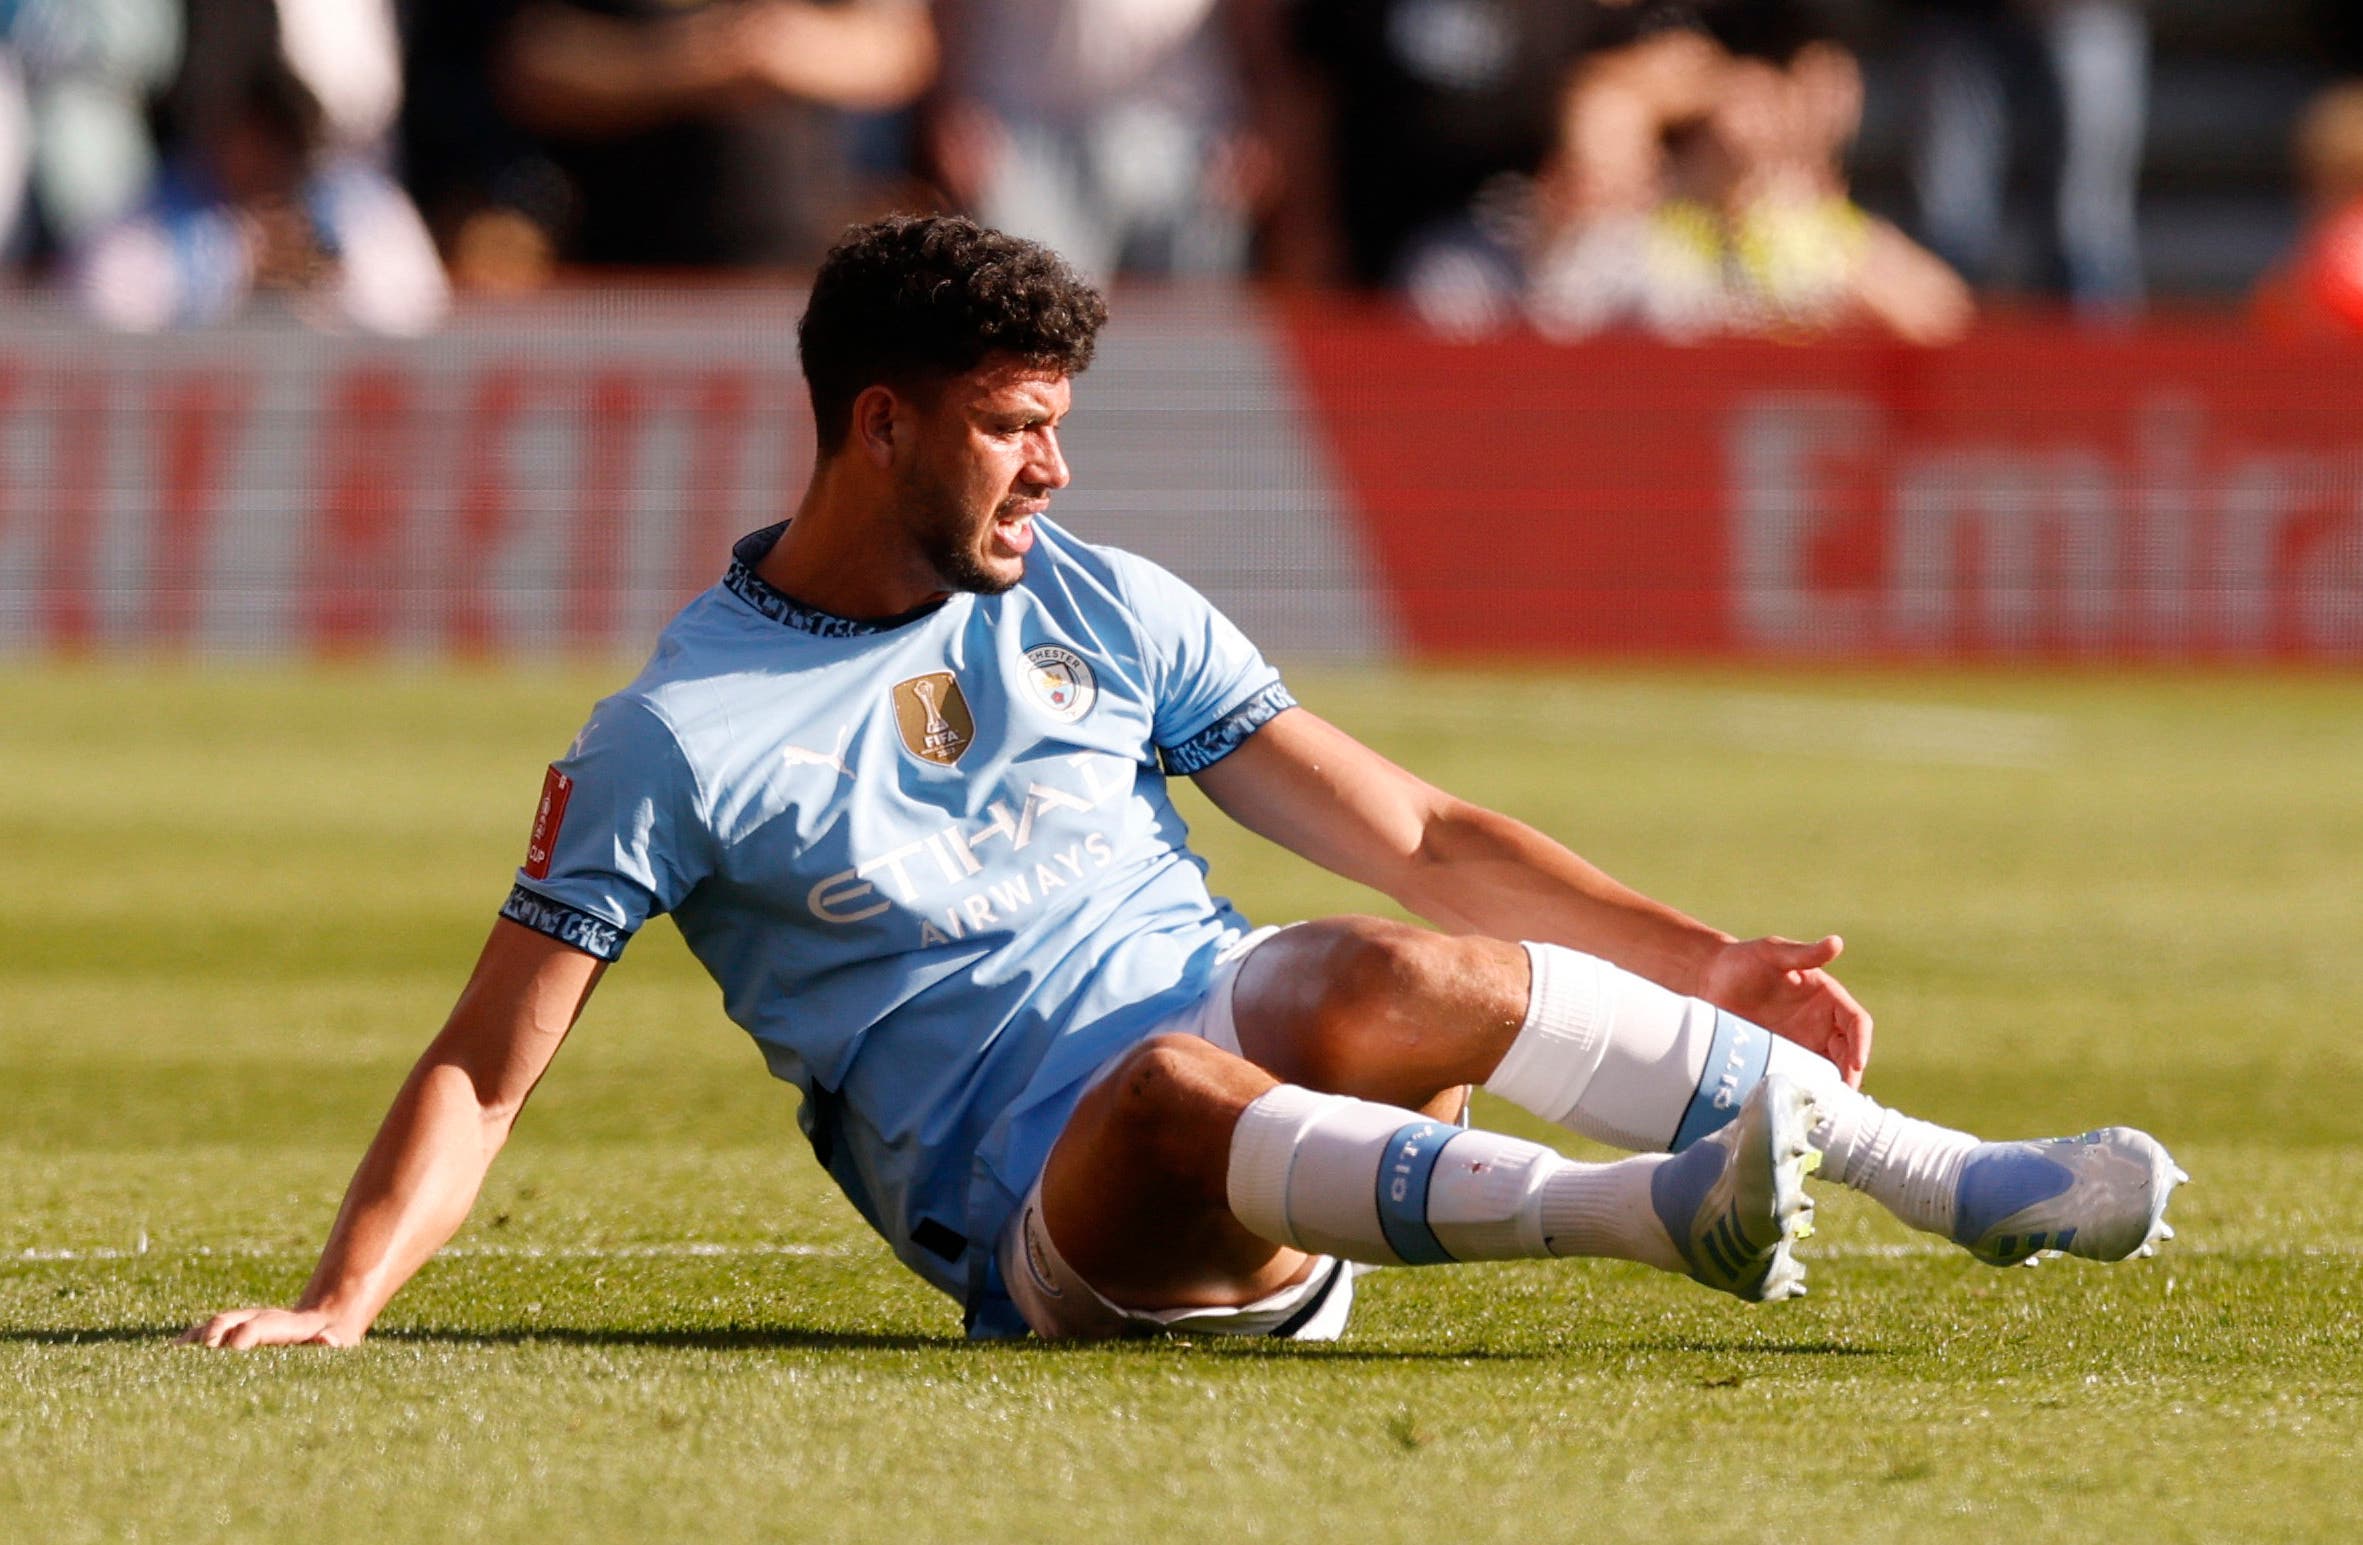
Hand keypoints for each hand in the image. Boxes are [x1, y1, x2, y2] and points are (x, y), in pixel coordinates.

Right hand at [176, 1308, 356, 1349]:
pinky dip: (187, 1347)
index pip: (255, 1327)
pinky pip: (204, 1336)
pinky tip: (166, 1363)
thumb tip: (330, 1341)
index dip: (242, 1338)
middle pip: (226, 1321)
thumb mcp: (339, 1340)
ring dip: (192, 1342)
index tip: (232, 1352)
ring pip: (211, 1327)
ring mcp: (242, 1323)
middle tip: (189, 1363)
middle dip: (209, 1338)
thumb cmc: (332, 1338)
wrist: (324, 1318)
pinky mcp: (232, 1332)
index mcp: (283, 1324)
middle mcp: (256, 1318)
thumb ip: (334, 1341)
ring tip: (167, 1363)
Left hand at [1698, 934, 1872, 1087]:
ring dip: (1830, 1087)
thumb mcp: (1772, 953)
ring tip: (1823, 1106)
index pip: (1856, 1022)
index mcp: (1827, 997)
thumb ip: (1803, 953)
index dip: (1860, 1043)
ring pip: (1827, 1069)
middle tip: (1840, 1097)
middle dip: (1849, 1074)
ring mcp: (1802, 1043)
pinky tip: (1800, 1104)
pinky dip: (1805, 1090)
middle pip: (1847, 1052)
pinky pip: (1800, 1077)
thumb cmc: (1743, 960)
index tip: (1855, 1063)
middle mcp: (1821, 1023)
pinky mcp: (1781, 1057)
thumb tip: (1837, 942)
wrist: (1708, 980)